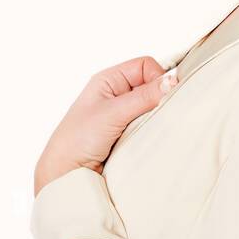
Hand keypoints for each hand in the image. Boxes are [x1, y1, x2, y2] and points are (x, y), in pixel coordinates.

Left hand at [34, 56, 177, 194]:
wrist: (66, 173)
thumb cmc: (76, 140)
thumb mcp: (112, 113)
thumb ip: (143, 97)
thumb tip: (172, 82)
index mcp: (109, 80)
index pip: (144, 66)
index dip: (158, 77)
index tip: (165, 95)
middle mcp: (117, 94)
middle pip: (151, 86)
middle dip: (158, 99)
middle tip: (158, 114)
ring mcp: (123, 114)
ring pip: (152, 108)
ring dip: (155, 117)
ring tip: (148, 130)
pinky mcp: (128, 133)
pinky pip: (150, 126)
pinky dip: (152, 131)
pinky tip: (147, 139)